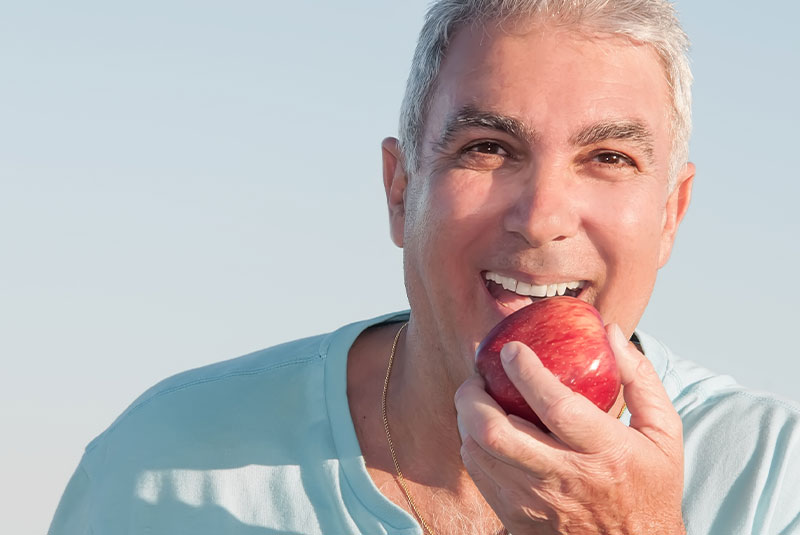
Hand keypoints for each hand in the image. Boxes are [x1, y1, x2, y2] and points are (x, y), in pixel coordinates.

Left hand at [454, 324, 684, 533]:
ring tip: (475, 398)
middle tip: (476, 377)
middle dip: (474, 397)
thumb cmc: (649, 488)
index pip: (556, 407)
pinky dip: (472, 445)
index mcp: (605, 451)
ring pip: (479, 454)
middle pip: (497, 433)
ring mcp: (536, 503)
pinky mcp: (517, 519)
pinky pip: (479, 475)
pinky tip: (481, 430)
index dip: (526, 373)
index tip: (511, 349)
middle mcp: (565, 478)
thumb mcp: (664, 434)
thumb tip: (610, 332)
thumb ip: (640, 379)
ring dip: (467, 419)